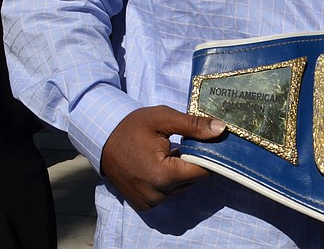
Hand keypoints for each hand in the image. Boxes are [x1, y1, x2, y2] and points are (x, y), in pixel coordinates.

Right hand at [100, 105, 225, 210]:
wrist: (101, 139)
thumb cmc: (132, 126)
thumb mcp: (164, 119)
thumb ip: (194, 125)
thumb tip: (222, 129)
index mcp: (163, 176)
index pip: (202, 171)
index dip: (208, 155)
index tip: (206, 141)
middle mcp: (157, 195)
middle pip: (193, 179)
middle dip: (194, 161)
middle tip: (185, 142)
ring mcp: (149, 203)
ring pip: (183, 187)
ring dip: (182, 171)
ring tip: (169, 152)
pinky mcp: (144, 204)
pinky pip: (169, 193)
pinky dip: (170, 179)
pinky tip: (161, 162)